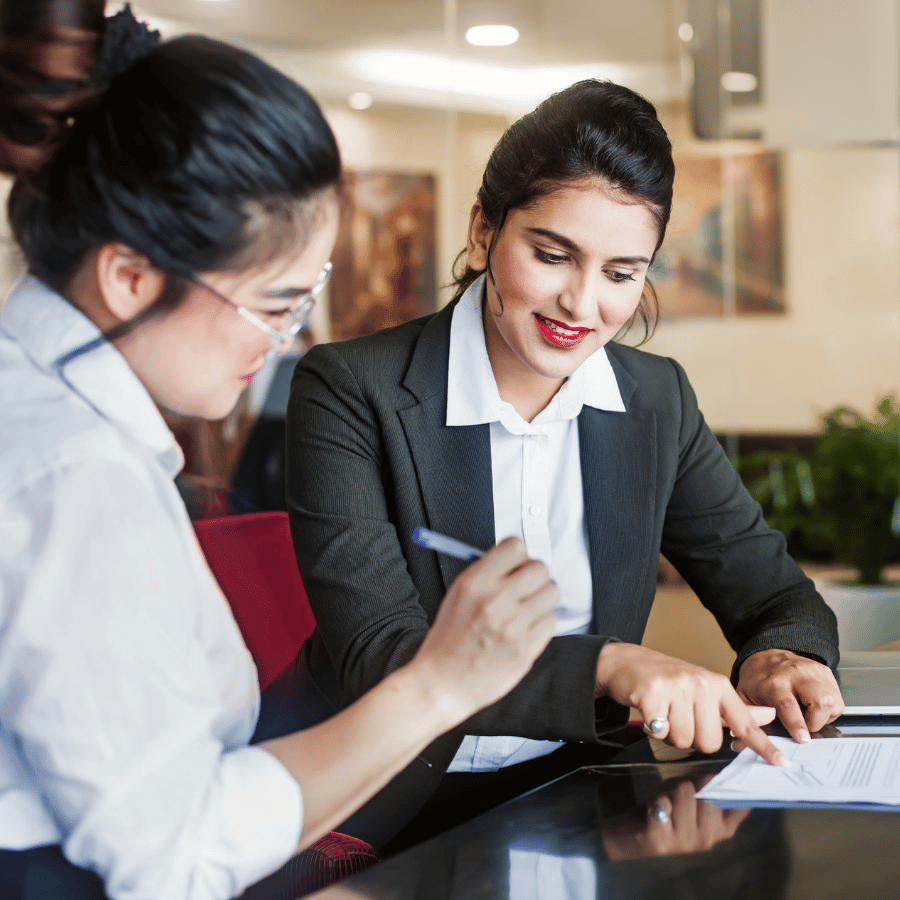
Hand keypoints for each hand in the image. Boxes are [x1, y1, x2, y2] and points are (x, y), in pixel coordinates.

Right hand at [412, 537, 557, 720]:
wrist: (443, 682)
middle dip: (535, 576)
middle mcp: (496, 600)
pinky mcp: (526, 649)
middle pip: (540, 568)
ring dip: (542, 599)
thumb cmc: (449, 639)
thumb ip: (487, 573)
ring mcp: (513, 626)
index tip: (517, 565)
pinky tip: (524, 631)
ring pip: (552, 593)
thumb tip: (516, 559)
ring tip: (526, 611)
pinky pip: (551, 622)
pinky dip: (541, 624)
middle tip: (526, 588)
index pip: (515, 547)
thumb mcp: (457, 594)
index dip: (519, 555)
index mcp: (475, 583)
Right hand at [595, 643, 787, 765]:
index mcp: (717, 686)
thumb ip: (736, 709)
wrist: (627, 662)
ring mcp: (677, 687)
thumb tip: (769, 715)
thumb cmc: (668, 680)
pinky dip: (653, 728)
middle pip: (709, 742)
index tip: (782, 762)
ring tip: (664, 713)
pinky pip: (660, 732)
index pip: (745, 722)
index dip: (763, 745)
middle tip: (678, 717)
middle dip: (692, 738)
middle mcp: (701, 684)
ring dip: (671, 735)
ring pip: (684, 741)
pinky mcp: (652, 692)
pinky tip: (649, 711)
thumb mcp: (705, 689)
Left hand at [602, 774, 750, 859]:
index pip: (740, 805)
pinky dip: (656, 798)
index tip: (721, 777)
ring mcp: (684, 844)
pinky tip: (653, 808)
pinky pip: (663, 804)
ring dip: (670, 789)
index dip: (731, 786)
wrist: (633, 837)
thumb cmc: (670, 812)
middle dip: (691, 783)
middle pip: (708, 794)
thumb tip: (721, 773)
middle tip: (679, 791)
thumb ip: (709, 789)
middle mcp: (708, 840)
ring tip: (664, 799)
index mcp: (721, 830)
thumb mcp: (694, 800)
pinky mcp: (659, 842)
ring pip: (685, 794)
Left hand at [737, 649, 843, 743]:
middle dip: (817, 721)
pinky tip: (814, 706)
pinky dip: (829, 709)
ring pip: (833, 701)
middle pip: (820, 701)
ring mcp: (813, 672)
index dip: (797, 724)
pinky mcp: (825, 672)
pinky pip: (837, 698)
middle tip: (805, 726)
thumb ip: (749, 717)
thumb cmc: (756, 679)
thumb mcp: (744, 697)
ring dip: (824, 716)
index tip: (803, 739)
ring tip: (808, 714)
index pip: (788, 705)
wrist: (766, 655)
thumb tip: (746, 740)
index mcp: (773, 683)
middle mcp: (796, 675)